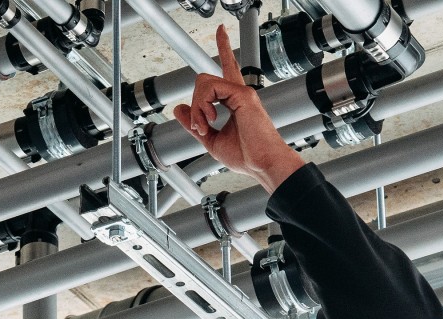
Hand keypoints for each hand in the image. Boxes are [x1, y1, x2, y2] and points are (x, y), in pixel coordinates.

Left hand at [172, 25, 305, 192]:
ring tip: (205, 125)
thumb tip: (180, 109)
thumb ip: (195, 124)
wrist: (262, 164)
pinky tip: (210, 119)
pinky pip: (210, 88)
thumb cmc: (246, 156)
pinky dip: (203, 105)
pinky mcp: (243, 94)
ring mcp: (242, 92)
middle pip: (207, 78)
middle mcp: (239, 93)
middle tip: (200, 127)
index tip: (221, 31)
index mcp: (236, 102)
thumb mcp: (211, 140)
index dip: (224, 48)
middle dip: (196, 103)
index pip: (227, 68)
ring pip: (204, 82)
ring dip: (197, 106)